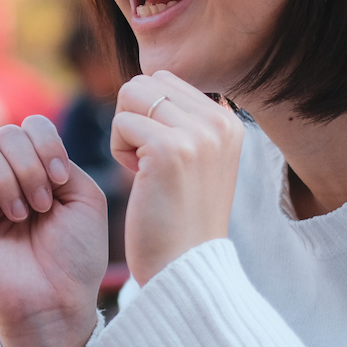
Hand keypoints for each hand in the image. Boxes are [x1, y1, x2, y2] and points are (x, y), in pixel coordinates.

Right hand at [0, 116, 107, 346]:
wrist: (54, 301)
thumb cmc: (76, 257)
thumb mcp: (85, 197)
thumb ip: (60, 159)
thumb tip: (24, 145)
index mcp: (40, 168)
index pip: (32, 126)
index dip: (46, 145)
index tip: (60, 181)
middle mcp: (10, 175)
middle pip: (7, 133)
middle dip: (30, 167)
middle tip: (43, 206)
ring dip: (9, 180)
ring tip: (22, 215)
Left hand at [112, 71, 243, 284]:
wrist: (186, 267)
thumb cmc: (179, 215)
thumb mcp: (196, 158)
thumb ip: (180, 118)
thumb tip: (148, 80)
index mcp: (228, 120)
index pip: (165, 79)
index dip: (146, 114)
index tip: (160, 155)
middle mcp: (220, 122)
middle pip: (145, 82)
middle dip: (132, 117)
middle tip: (147, 161)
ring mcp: (199, 134)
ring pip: (131, 94)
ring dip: (124, 131)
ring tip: (145, 168)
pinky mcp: (171, 149)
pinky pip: (121, 123)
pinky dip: (119, 150)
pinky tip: (140, 180)